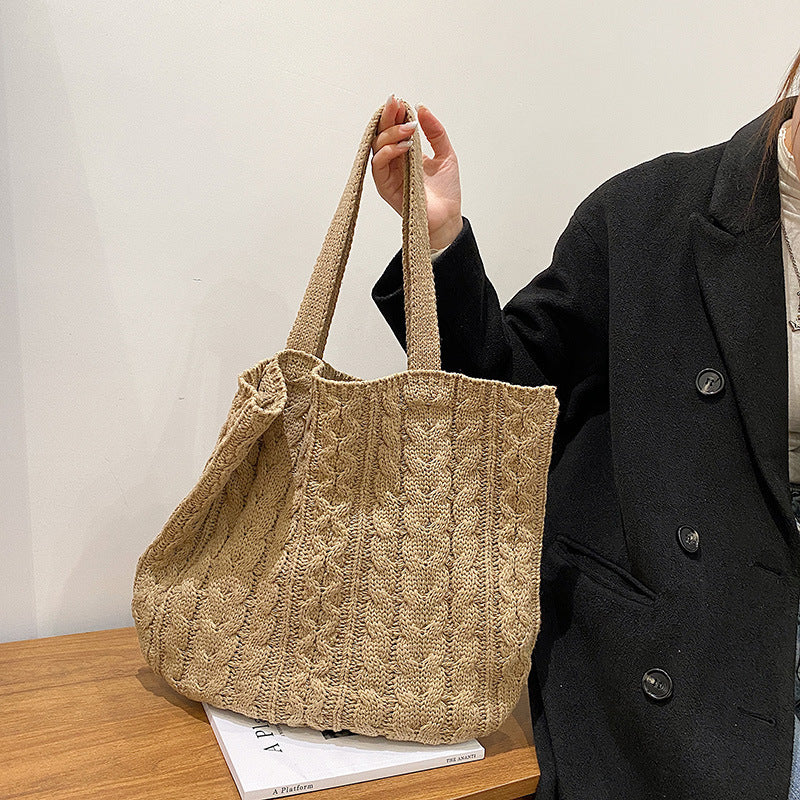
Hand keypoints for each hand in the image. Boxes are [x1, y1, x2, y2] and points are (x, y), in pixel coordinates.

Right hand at [370, 94, 463, 249]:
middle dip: (388, 117)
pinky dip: (388, 153)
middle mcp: (394, 162)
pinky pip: (378, 166)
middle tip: (397, 105)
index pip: (394, 128)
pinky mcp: (386, 188)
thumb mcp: (446, 153)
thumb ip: (435, 131)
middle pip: (381, 134)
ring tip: (409, 128)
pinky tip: (404, 147)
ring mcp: (388, 175)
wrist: (448, 217)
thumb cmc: (446, 192)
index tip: (399, 101)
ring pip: (377, 147)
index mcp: (406, 153)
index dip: (394, 113)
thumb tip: (422, 108)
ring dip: (391, 134)